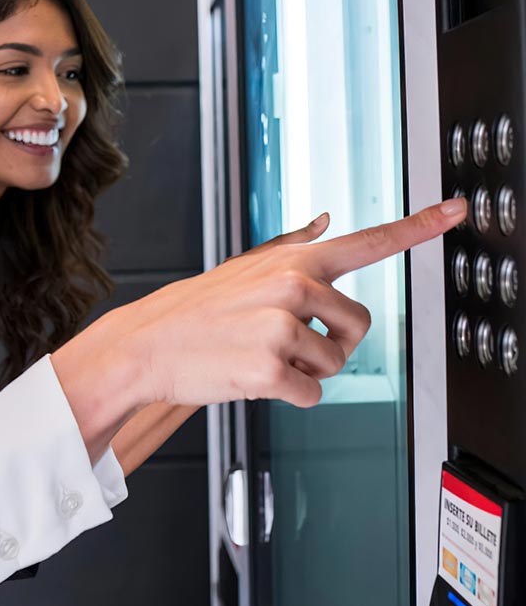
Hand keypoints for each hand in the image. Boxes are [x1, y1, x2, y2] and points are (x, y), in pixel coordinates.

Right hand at [113, 199, 465, 409]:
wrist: (147, 342)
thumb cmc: (196, 308)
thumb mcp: (244, 266)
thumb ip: (292, 245)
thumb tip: (326, 221)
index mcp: (293, 260)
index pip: (368, 240)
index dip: (420, 226)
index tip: (457, 209)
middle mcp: (293, 285)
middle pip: (360, 326)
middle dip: (334, 345)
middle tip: (287, 344)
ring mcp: (280, 325)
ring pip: (336, 366)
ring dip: (306, 372)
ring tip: (261, 356)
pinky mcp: (269, 367)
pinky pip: (312, 396)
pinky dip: (289, 396)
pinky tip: (253, 377)